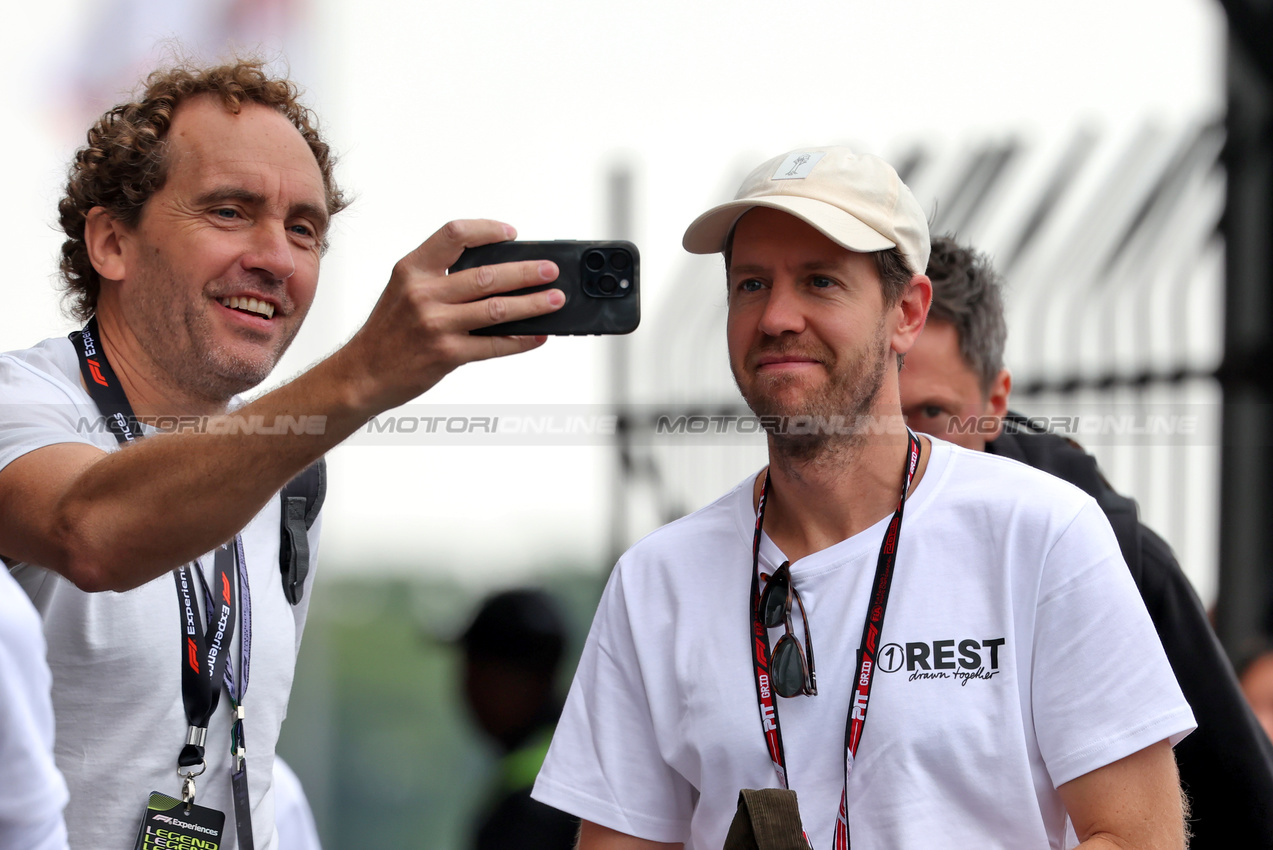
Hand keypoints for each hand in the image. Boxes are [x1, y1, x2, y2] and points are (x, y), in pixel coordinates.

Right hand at [339, 219, 563, 411]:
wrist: (362, 373)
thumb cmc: (387, 332)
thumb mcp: (403, 291)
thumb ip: (440, 277)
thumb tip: (496, 273)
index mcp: (412, 269)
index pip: (455, 235)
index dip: (487, 230)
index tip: (512, 234)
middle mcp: (423, 293)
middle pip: (487, 274)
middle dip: (526, 272)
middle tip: (550, 271)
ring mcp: (435, 324)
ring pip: (497, 309)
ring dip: (532, 304)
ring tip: (555, 300)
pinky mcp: (446, 354)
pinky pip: (493, 345)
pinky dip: (520, 341)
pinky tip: (537, 336)